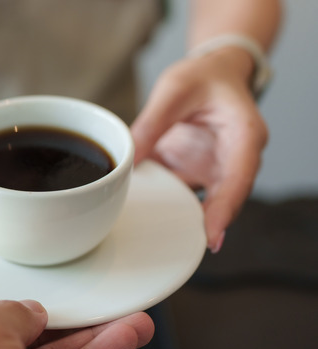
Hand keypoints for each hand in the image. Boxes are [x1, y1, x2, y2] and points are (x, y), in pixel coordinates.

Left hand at [131, 47, 267, 252]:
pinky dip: (164, 203)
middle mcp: (235, 159)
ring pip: (202, 202)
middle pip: (225, 199)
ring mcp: (215, 169)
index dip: (226, 208)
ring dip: (184, 219)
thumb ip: (152, 122)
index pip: (239, 177)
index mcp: (244, 135)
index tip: (212, 234)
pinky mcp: (195, 173)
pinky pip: (180, 193)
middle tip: (188, 248)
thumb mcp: (174, 89)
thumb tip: (128, 156)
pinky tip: (145, 216)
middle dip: (208, 225)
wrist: (209, 75)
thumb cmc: (202, 78)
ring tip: (163, 241)